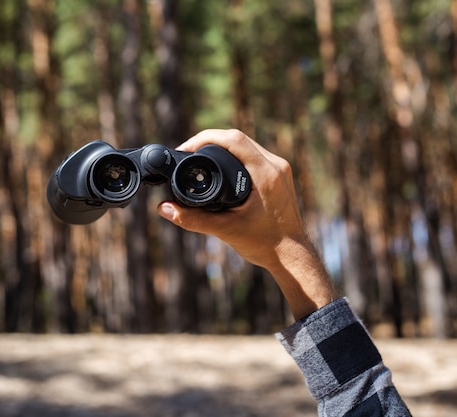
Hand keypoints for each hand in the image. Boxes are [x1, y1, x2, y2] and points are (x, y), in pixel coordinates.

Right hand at [157, 129, 336, 318]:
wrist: (292, 257)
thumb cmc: (265, 244)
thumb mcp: (225, 230)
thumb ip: (192, 219)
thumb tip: (164, 208)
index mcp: (266, 174)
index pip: (233, 139)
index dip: (205, 138)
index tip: (186, 149)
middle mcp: (276, 166)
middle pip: (238, 138)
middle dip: (210, 141)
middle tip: (188, 153)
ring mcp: (280, 169)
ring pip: (247, 144)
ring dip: (223, 147)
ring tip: (200, 157)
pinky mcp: (280, 175)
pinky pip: (254, 155)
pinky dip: (235, 156)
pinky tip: (222, 166)